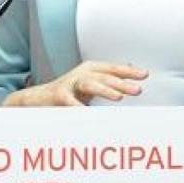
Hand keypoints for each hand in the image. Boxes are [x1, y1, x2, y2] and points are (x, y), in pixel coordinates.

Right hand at [2, 61, 147, 105]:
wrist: (38, 99)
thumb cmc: (70, 93)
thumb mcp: (91, 83)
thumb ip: (110, 78)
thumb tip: (134, 71)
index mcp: (92, 69)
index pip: (114, 69)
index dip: (129, 71)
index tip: (145, 75)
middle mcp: (82, 73)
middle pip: (105, 76)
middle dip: (122, 83)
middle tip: (138, 90)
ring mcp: (69, 83)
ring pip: (90, 83)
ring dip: (105, 89)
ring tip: (119, 98)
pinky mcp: (58, 95)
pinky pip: (70, 101)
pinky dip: (79, 107)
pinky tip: (88, 113)